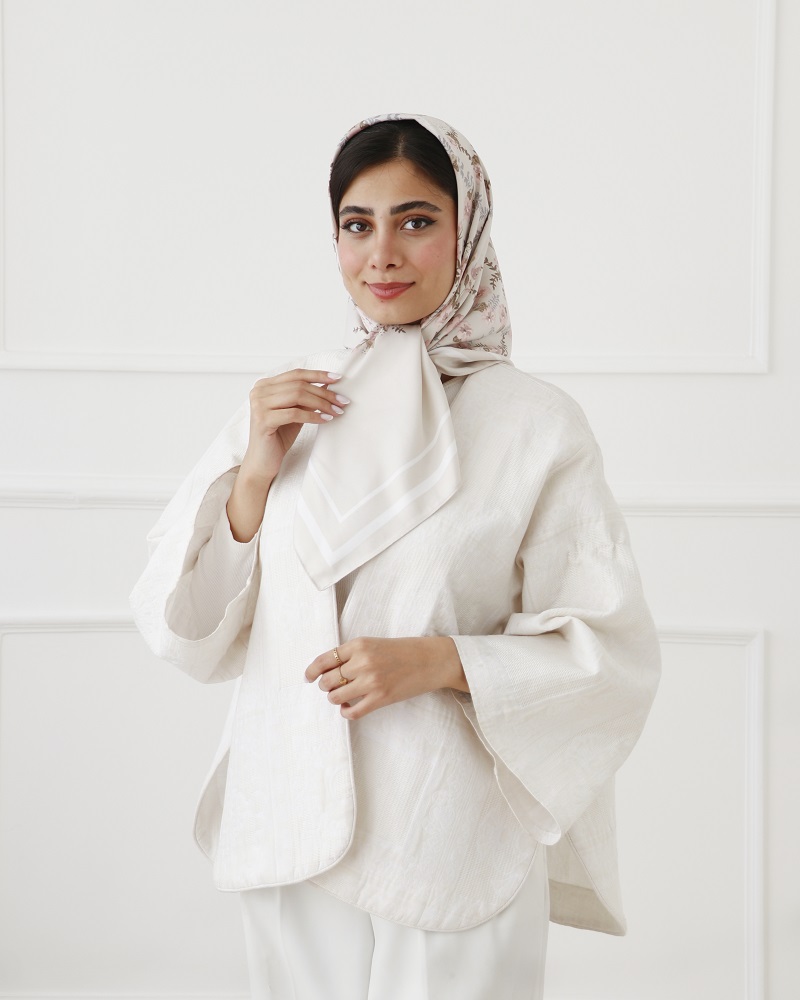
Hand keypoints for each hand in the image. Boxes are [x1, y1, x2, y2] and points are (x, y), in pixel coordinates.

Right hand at [242, 368, 348, 484]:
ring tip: (337, 411)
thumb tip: (328, 384)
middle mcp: (259, 391)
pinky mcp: (262, 420)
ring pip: (297, 396)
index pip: (296, 374)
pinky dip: (313, 416)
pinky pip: (294, 414)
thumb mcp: (295, 412)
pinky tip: (325, 420)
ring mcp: (259, 405)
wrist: (262, 461)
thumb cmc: (278, 436)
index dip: (318, 375)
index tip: (338, 378)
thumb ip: (306, 398)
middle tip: (342, 401)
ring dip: (321, 403)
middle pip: (299, 385)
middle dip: (324, 393)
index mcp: (265, 385)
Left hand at [305, 637, 468, 719]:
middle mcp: (362, 662)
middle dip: (325, 686)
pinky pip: (352, 712)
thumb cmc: (402, 651)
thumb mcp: (373, 644)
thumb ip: (351, 654)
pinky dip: (346, 712)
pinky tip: (349, 707)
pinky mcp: (380, 698)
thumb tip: (326, 670)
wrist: (430, 660)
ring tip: (342, 696)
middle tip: (330, 687)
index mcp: (359, 644)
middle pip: (327, 680)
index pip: (324, 660)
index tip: (307, 677)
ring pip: (336, 697)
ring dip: (335, 699)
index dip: (311, 670)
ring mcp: (371, 681)